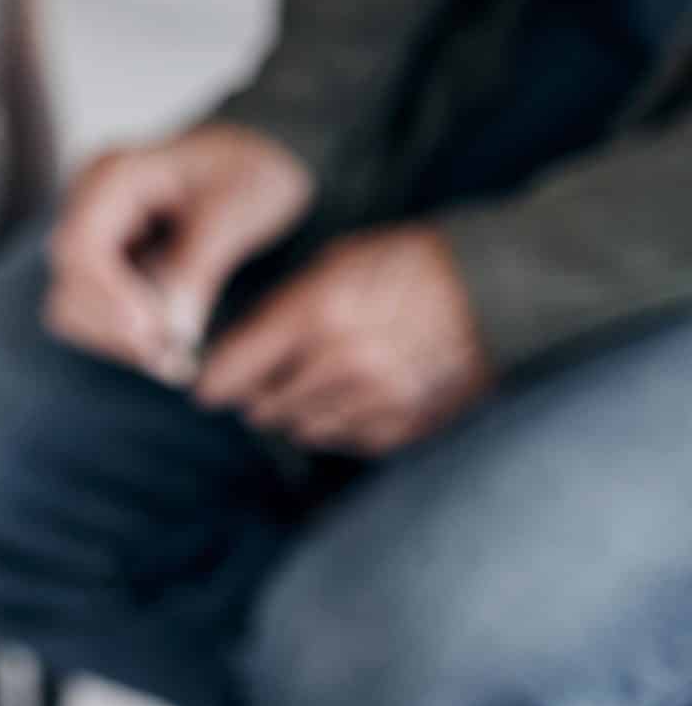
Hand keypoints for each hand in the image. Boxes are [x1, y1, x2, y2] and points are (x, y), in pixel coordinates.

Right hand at [45, 123, 314, 382]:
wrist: (256, 162)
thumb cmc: (249, 171)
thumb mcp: (236, 211)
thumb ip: (199, 268)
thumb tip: (173, 332)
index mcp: (113, 176)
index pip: (79, 246)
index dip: (109, 297)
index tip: (155, 332)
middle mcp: (87, 207)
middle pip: (68, 284)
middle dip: (116, 328)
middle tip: (174, 356)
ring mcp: (89, 237)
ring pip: (70, 308)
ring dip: (117, 341)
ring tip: (174, 355)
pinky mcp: (100, 268)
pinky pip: (91, 315)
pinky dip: (122, 339)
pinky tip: (165, 342)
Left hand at [194, 225, 491, 455]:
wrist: (498, 286)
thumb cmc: (409, 263)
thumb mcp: (335, 263)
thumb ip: (282, 309)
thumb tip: (237, 348)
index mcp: (315, 314)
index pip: (232, 370)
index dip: (213, 382)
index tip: (207, 387)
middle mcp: (341, 364)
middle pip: (263, 407)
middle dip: (256, 395)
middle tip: (262, 382)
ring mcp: (377, 399)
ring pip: (302, 429)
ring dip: (296, 412)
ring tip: (310, 387)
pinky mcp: (408, 423)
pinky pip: (348, 441)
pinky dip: (339, 426)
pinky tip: (348, 400)